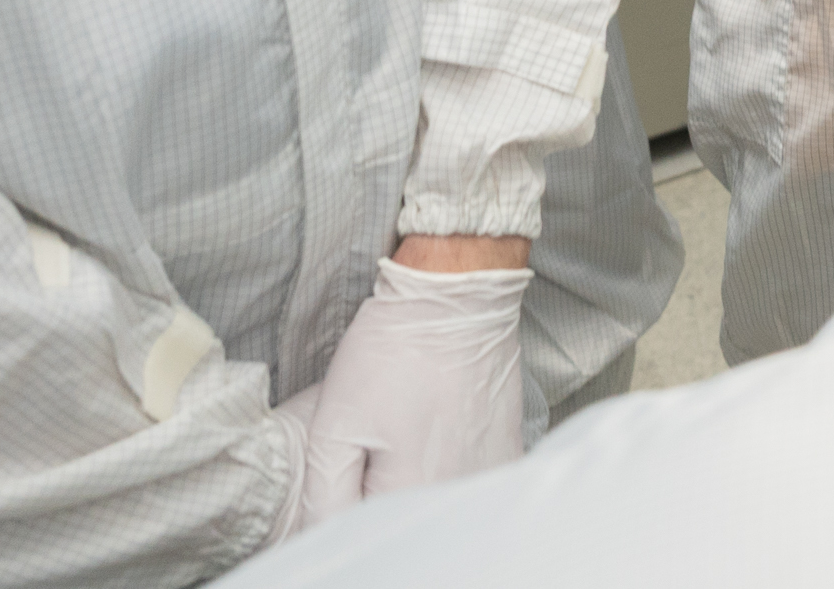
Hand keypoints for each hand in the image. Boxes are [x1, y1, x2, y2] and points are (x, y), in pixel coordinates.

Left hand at [285, 255, 533, 523]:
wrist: (457, 298)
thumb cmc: (394, 351)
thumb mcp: (333, 422)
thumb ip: (325, 494)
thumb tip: (323, 535)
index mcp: (409, 494)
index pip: (359, 532)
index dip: (341, 506)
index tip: (343, 472)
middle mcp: (458, 494)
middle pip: (402, 521)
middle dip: (379, 498)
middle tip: (376, 444)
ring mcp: (490, 475)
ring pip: (436, 507)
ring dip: (417, 486)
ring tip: (410, 433)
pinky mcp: (510, 453)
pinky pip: (471, 485)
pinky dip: (451, 473)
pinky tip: (441, 436)